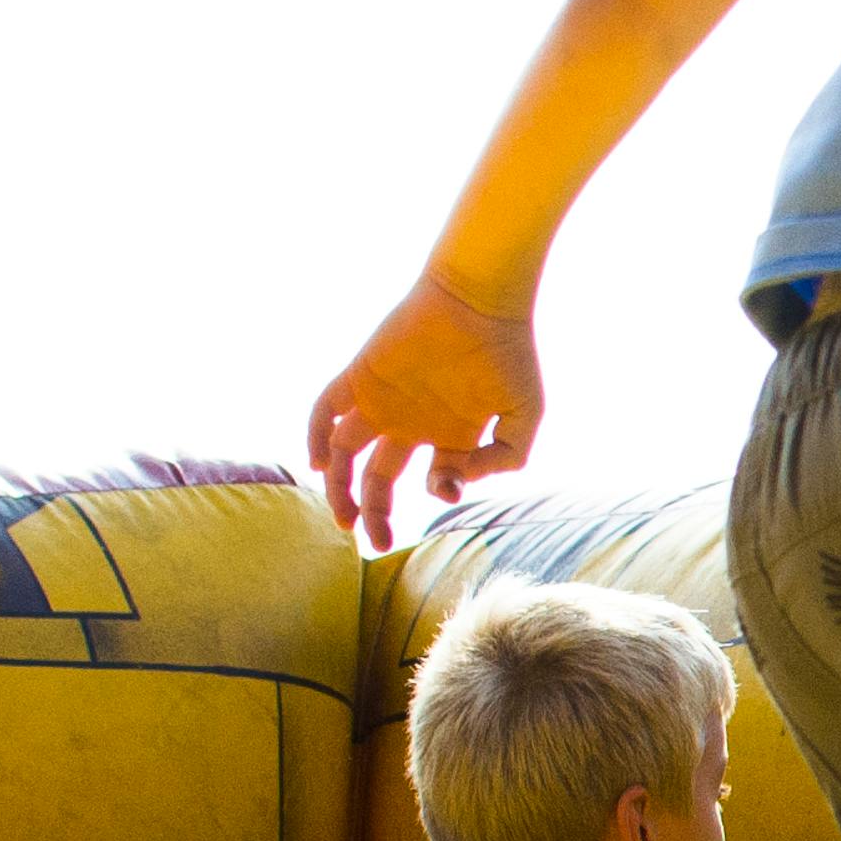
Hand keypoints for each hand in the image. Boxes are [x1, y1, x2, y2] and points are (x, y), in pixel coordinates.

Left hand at [308, 281, 547, 544]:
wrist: (480, 298)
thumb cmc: (508, 351)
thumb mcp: (526, 415)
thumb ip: (506, 458)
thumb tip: (460, 481)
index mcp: (449, 433)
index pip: (434, 479)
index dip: (440, 492)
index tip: (449, 485)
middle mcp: (412, 422)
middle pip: (379, 479)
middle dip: (376, 513)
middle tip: (376, 542)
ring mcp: (383, 401)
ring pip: (345, 453)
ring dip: (339, 487)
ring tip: (343, 519)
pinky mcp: (361, 376)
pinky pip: (325, 409)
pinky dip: (315, 433)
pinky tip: (315, 461)